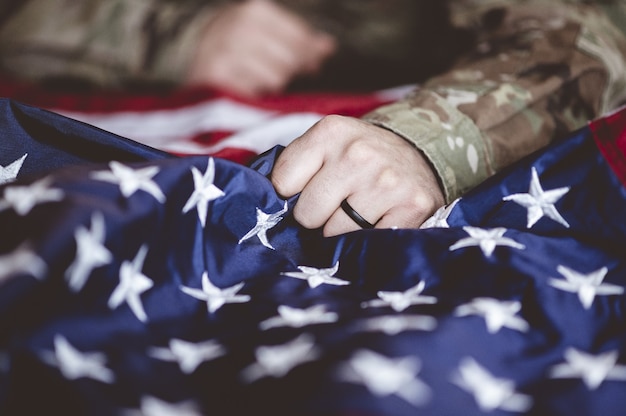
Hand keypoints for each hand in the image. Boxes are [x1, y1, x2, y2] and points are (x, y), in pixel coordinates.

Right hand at [186, 0, 336, 97]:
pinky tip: (246, 87)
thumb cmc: (234, 42)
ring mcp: (227, 51)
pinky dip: (254, 94)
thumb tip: (328, 47)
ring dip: (270, 84)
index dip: (310, 54)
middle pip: (290, 60)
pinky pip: (254, 93)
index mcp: (256, 11)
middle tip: (276, 72)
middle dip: (289, 70)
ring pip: (276, 78)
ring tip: (255, 77)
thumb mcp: (265, 31)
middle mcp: (240, 27)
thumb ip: (299, 40)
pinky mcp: (216, 77)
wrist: (185, 52)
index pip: (300, 38)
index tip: (314, 64)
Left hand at [271, 115, 445, 236]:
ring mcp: (387, 181)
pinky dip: (369, 240)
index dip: (291, 195)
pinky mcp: (412, 206)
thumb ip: (291, 167)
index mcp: (330, 133)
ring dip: (343, 231)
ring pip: (336, 233)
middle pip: (308, 215)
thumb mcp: (324, 143)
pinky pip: (370, 243)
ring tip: (359, 211)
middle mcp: (359, 154)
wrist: (418, 152)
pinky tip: (378, 220)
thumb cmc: (357, 155)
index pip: (283, 185)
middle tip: (335, 205)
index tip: (306, 192)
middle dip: (317, 217)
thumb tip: (260, 207)